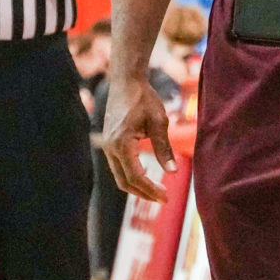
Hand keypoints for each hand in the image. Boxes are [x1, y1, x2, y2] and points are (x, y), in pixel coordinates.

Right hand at [101, 73, 175, 201]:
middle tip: (163, 199)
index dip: (151, 190)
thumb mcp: (159, 122)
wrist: (126, 81)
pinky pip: (118, 166)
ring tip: (156, 191)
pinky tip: (146, 175)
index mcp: (122, 144)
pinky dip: (130, 175)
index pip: (136, 176)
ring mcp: (107, 145)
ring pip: (119, 176)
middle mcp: (110, 148)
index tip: (166, 197)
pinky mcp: (108, 142)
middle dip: (143, 193)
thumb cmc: (144, 98)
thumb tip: (172, 172)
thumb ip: (164, 148)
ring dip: (137, 186)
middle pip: (124, 182)